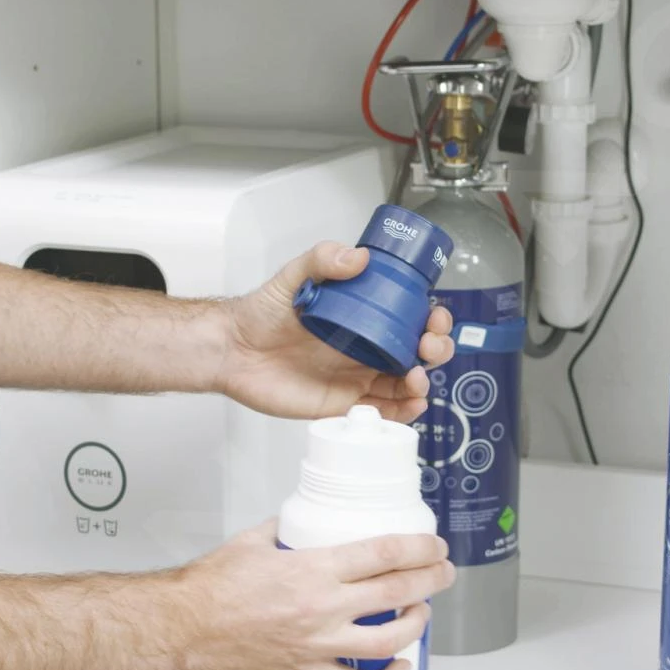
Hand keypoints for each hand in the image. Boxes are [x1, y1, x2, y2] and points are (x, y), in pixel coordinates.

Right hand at [172, 521, 454, 669]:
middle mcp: (323, 607)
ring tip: (421, 613)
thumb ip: (287, 528)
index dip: (418, 546)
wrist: (182, 627)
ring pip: (389, 641)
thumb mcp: (254, 539)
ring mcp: (318, 644)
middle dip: (431, 579)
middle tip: (442, 571)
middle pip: (397, 592)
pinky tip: (399, 669)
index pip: (384, 552)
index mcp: (313, 569)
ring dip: (416, 625)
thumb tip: (304, 520)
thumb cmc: (209, 588)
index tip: (433, 544)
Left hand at [218, 241, 455, 421]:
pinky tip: (411, 404)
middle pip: (418, 352)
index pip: (410, 317)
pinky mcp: (344, 404)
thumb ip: (322, 259)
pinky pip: (383, 412)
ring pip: (406, 384)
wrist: (233, 350)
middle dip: (436, 349)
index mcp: (363, 317)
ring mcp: (357, 377)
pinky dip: (404, 411)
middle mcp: (366, 347)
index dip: (431, 318)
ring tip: (416, 378)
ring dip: (422, 382)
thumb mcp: (293, 277)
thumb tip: (358, 257)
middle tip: (428, 346)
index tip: (434, 316)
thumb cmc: (260, 314)